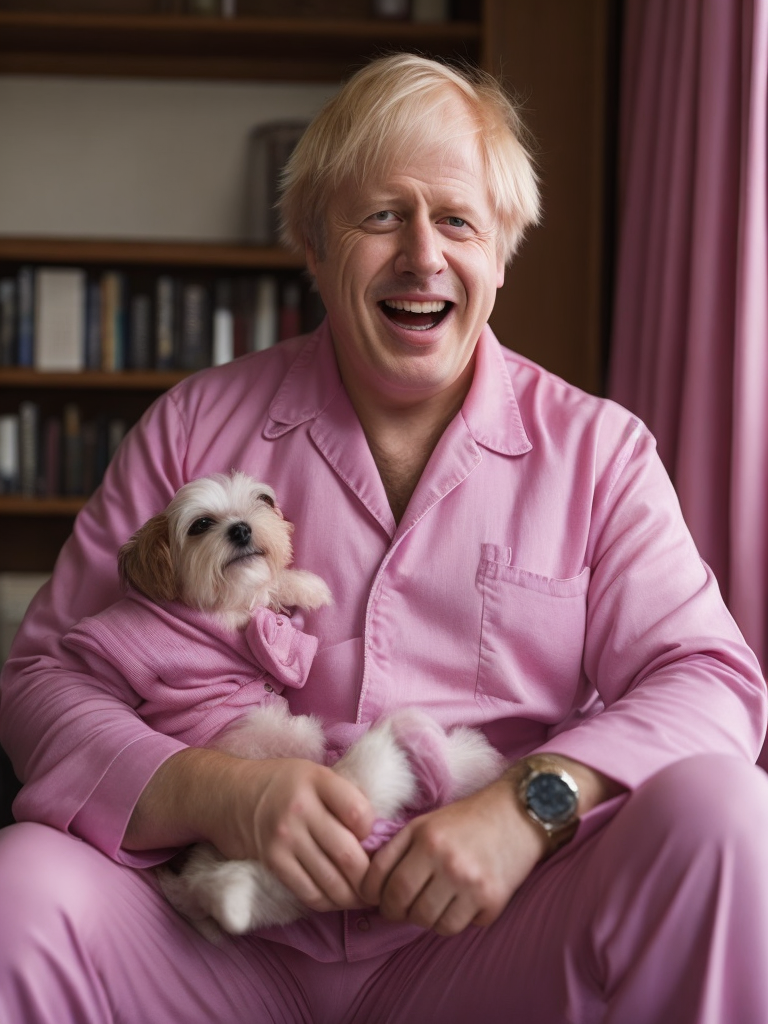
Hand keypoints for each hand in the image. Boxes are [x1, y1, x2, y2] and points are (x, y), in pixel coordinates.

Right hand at [125, 748, 375, 912]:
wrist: (228, 794)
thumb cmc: (280, 783)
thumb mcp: (312, 774)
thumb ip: (341, 795)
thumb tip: (378, 831)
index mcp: (317, 780)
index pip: (360, 814)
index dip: (373, 831)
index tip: (372, 838)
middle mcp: (301, 808)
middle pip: (349, 854)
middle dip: (369, 877)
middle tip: (379, 885)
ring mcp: (284, 837)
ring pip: (331, 879)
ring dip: (353, 896)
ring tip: (364, 899)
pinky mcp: (272, 861)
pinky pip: (308, 891)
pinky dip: (327, 902)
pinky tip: (336, 900)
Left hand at [360, 777, 546, 936]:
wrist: (519, 813)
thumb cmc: (468, 819)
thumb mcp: (426, 823)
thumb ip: (398, 849)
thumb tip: (370, 887)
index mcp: (424, 836)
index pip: (380, 879)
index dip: (373, 895)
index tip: (377, 898)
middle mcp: (444, 859)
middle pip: (403, 906)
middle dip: (398, 911)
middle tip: (405, 907)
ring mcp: (469, 882)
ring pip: (430, 923)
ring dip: (428, 918)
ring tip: (436, 902)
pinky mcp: (492, 899)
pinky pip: (460, 927)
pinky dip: (457, 920)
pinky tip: (462, 902)